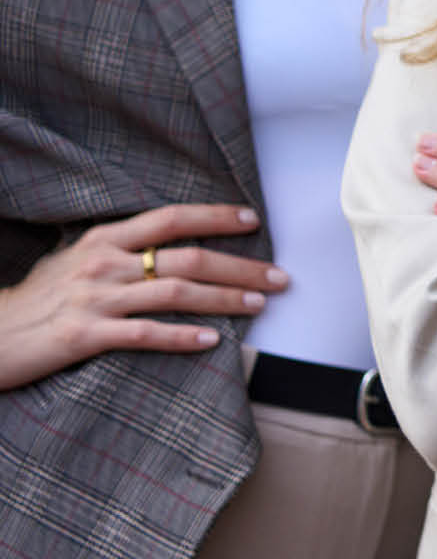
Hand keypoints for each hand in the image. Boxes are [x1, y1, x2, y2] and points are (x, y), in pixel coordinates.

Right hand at [0, 204, 279, 389]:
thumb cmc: (36, 300)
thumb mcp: (73, 261)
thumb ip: (117, 250)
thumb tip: (165, 243)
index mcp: (103, 240)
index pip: (171, 218)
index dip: (215, 217)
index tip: (254, 220)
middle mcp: (102, 264)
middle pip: (187, 257)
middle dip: (240, 266)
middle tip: (279, 277)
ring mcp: (94, 300)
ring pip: (175, 293)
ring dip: (224, 298)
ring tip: (259, 304)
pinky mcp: (84, 336)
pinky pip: (144, 334)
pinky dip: (182, 337)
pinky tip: (212, 340)